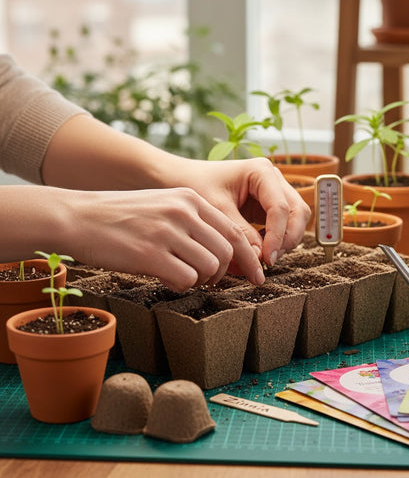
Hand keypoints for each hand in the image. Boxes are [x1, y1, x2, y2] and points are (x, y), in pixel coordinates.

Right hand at [62, 187, 266, 290]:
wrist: (78, 216)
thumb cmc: (121, 216)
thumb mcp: (163, 205)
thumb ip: (193, 223)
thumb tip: (221, 254)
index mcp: (190, 199)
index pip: (233, 231)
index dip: (248, 256)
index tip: (255, 275)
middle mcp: (183, 212)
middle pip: (226, 252)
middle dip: (223, 273)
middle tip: (207, 280)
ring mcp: (167, 231)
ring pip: (210, 267)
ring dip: (200, 280)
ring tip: (181, 276)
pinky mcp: (150, 253)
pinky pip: (186, 279)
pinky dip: (181, 285)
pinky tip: (165, 278)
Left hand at [173, 158, 310, 265]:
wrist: (181, 178)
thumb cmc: (195, 185)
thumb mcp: (216, 209)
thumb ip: (240, 233)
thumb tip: (260, 258)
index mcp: (262, 171)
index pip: (281, 208)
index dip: (277, 236)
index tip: (266, 259)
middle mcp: (273, 179)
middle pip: (298, 212)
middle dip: (287, 239)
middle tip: (269, 261)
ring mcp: (274, 192)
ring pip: (295, 220)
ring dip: (284, 242)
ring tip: (262, 259)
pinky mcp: (268, 206)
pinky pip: (283, 226)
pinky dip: (276, 241)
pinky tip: (258, 252)